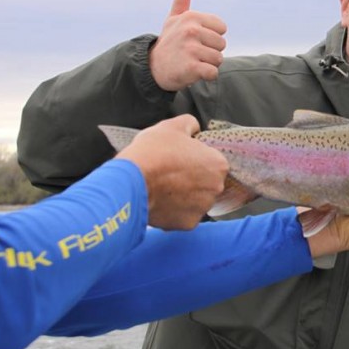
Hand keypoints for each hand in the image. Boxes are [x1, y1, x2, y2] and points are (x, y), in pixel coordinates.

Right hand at [115, 115, 228, 229]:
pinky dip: (173, 211)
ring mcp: (203, 208)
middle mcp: (216, 188)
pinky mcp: (188, 224)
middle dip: (191, 179)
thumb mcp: (171, 127)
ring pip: (195, 200)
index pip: (212, 161)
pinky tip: (160, 200)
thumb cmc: (152, 153)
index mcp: (218, 164)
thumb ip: (189, 124)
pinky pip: (183, 215)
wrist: (131, 183)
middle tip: (169, 173)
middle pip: (206, 183)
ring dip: (183, 195)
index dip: (194, 159)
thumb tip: (194, 127)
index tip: (180, 159)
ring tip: (162, 187)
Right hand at [149, 0, 227, 90]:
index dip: (211, 36)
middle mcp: (191, 30)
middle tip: (192, 53)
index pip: (222, 28)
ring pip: (219, 60)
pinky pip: (213, 73)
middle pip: (222, 45)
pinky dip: (207, 76)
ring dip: (208, 64)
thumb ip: (181, 0)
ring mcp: (191, 49)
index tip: (196, 40)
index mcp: (191, 17)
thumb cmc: (169, 43)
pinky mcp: (192, 67)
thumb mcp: (174, 19)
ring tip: (192, 62)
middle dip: (210, 51)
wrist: (153, 69)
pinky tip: (193, 73)